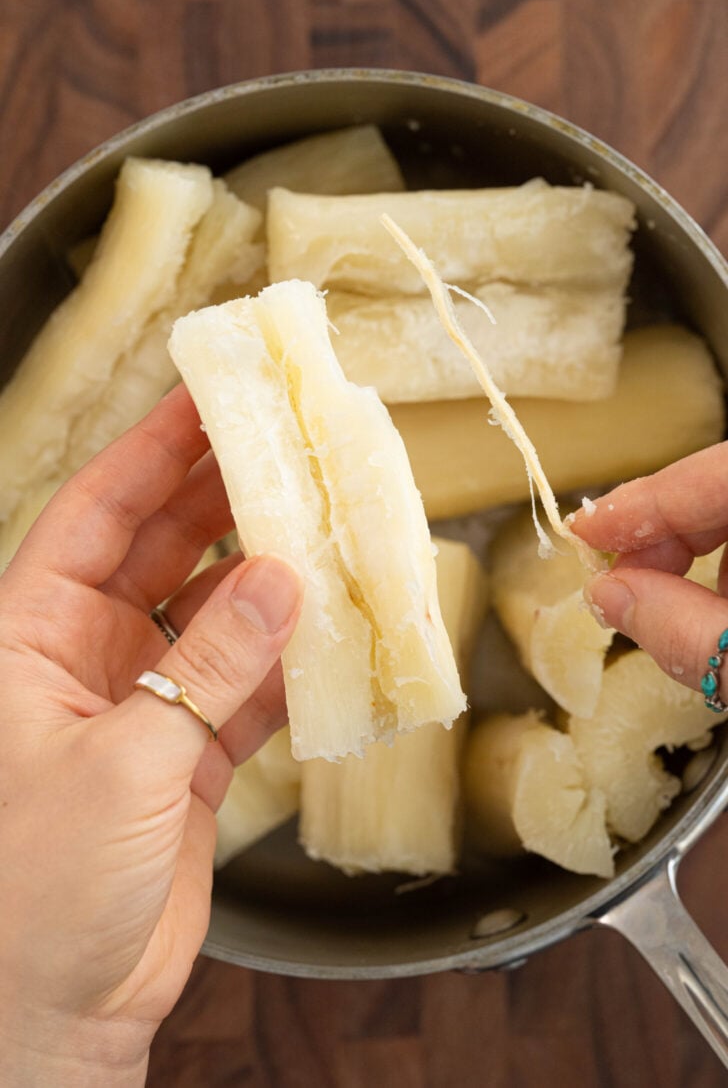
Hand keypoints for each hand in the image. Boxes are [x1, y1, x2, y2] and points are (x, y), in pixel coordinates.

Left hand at [0, 385, 301, 1084]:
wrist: (54, 1008)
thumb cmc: (38, 890)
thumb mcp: (125, 762)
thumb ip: (210, 666)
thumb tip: (280, 578)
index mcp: (30, 636)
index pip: (96, 512)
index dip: (153, 449)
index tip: (208, 396)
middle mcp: (85, 656)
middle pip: (162, 547)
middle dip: (223, 497)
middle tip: (287, 446)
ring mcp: (143, 701)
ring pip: (214, 612)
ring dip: (268, 579)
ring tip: (328, 530)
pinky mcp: (188, 751)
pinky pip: (246, 684)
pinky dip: (288, 661)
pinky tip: (329, 633)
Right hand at [571, 441, 727, 698]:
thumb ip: (681, 629)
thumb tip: (609, 595)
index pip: (713, 474)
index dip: (644, 500)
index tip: (584, 532)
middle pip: (721, 490)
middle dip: (666, 535)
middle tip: (618, 582)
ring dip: (700, 566)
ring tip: (682, 622)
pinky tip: (722, 624)